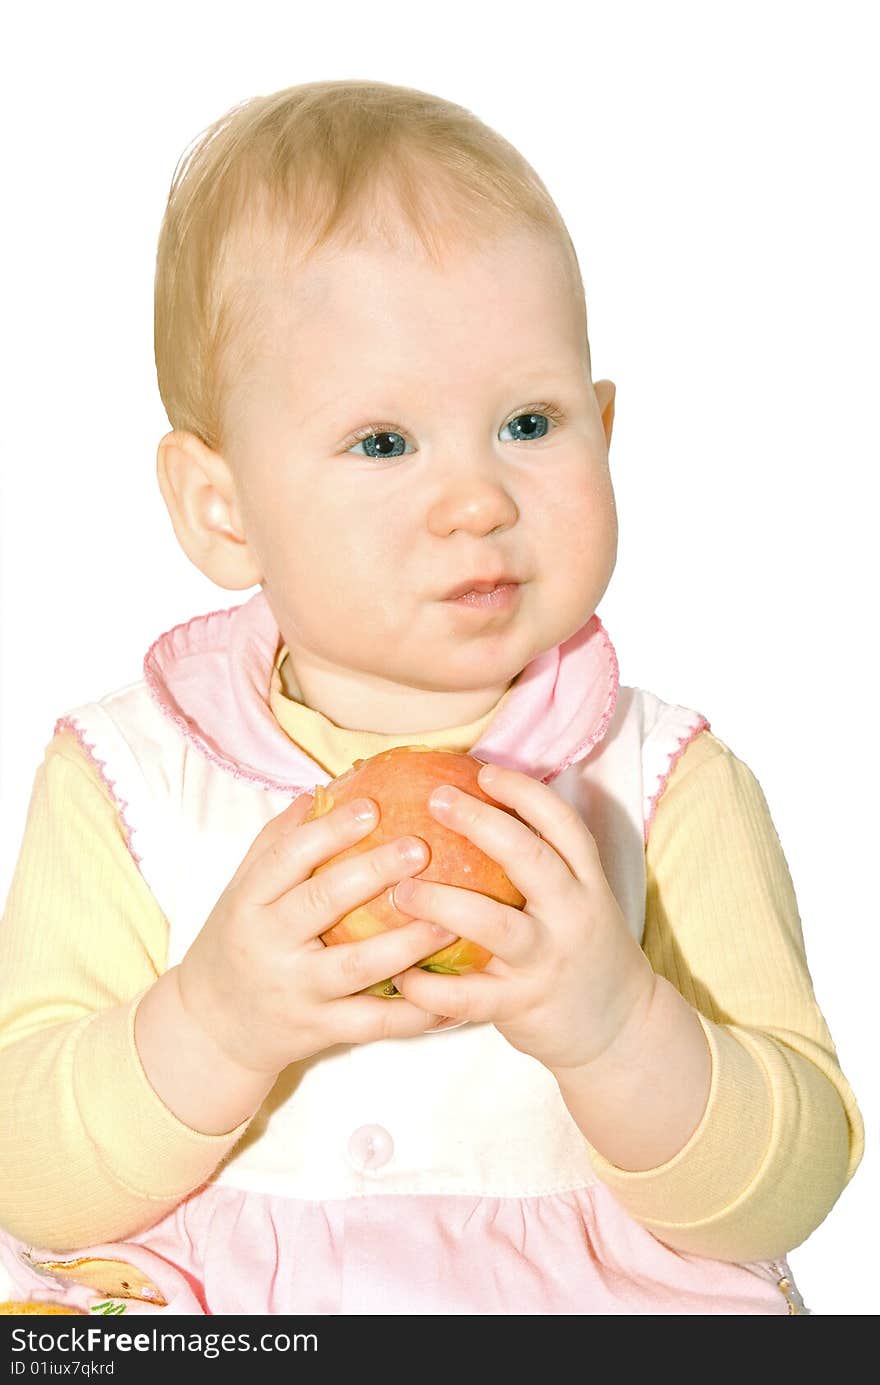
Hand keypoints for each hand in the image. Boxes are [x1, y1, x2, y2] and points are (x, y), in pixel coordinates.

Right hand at [176, 792, 456, 1075]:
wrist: (211, 1028)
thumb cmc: (237, 943)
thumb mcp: (242, 891)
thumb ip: (277, 842)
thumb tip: (323, 791)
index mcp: (250, 902)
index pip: (286, 858)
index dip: (328, 832)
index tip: (371, 807)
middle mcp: (270, 944)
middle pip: (322, 903)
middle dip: (373, 873)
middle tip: (419, 847)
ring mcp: (297, 990)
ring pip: (356, 966)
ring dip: (407, 943)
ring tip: (450, 920)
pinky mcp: (320, 1030)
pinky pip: (372, 1022)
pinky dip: (413, 1013)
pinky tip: (449, 996)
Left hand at [388, 763, 656, 1072]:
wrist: (620, 1028)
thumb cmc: (581, 949)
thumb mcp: (578, 900)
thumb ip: (542, 864)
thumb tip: (476, 809)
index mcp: (586, 882)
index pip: (564, 824)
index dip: (525, 793)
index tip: (483, 771)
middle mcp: (572, 914)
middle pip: (531, 858)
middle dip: (481, 824)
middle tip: (435, 799)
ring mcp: (548, 960)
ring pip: (494, 924)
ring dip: (441, 903)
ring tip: (399, 890)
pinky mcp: (524, 1004)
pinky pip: (470, 995)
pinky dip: (429, 986)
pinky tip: (399, 973)